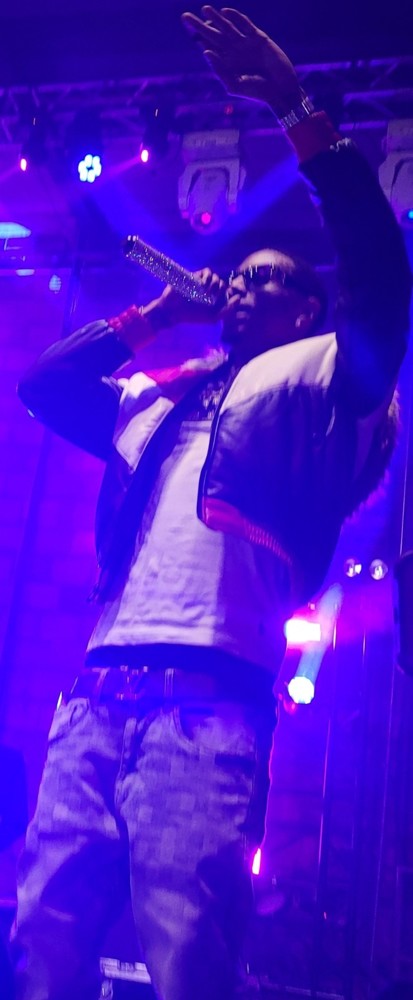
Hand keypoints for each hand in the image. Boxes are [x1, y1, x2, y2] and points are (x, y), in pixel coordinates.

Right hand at [142, 268, 226, 328]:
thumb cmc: (192, 316)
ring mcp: (203, 283)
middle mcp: (210, 291)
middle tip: (213, 298)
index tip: (224, 300)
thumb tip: (239, 298)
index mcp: (215, 300)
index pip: (228, 293)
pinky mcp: (196, 276)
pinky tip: (203, 285)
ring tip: (207, 293)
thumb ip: (227, 311)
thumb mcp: (213, 318)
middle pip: (223, 284)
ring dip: (215, 284)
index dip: (229, 295)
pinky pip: (207, 271)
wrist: (173, 311)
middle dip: (221, 291)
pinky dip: (208, 277)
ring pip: (217, 277)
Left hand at [181, 6, 302, 117]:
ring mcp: (245, 44)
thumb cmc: (257, 92)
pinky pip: (245, 24)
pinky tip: (225, 12)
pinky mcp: (258, 38)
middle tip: (185, 17)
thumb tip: (206, 52)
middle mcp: (233, 52)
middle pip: (213, 35)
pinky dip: (236, 17)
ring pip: (227, 27)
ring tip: (204, 10)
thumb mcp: (234, 85)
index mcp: (225, 63)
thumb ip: (220, 70)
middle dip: (199, 26)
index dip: (197, 39)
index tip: (188, 32)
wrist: (280, 89)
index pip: (208, 47)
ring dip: (215, 18)